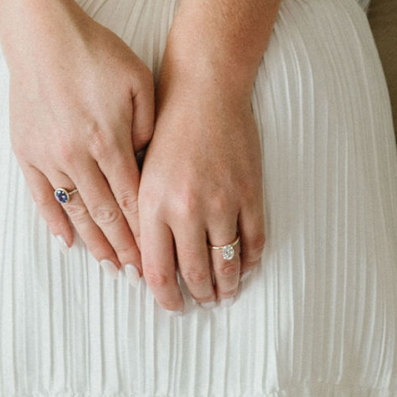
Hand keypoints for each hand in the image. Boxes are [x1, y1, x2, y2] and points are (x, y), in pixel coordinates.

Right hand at [1, 0, 154, 272]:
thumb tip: (152, 163)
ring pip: (75, 210)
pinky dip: (54, 221)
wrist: (41, 32)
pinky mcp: (25, 151)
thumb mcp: (138, 81)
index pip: (132, 200)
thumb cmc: (95, 51)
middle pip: (105, 214)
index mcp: (109, 141)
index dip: (144, 232)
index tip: (156, 257)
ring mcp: (48, 156)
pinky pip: (41, 196)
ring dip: (93, 241)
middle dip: (124, 247)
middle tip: (137, 275)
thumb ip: (150, 126)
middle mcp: (77, 156)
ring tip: (109, 264)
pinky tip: (66, 241)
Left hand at [131, 56, 264, 311]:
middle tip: (202, 303)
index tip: (172, 306)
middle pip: (195, 274)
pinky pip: (254, 242)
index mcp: (152, 205)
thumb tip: (144, 261)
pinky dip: (250, 262)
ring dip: (226, 287)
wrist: (205, 90)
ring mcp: (222, 202)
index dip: (166, 298)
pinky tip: (245, 267)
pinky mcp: (250, 193)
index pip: (158, 272)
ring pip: (226, 265)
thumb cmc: (168, 127)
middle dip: (199, 296)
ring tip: (224, 295)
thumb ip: (142, 215)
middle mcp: (186, 209)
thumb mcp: (142, 171)